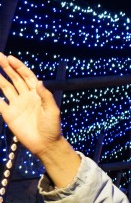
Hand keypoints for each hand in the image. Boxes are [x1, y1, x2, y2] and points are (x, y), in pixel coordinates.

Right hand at [0, 55, 78, 186]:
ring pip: (5, 87)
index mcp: (37, 94)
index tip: (10, 58)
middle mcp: (26, 96)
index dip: (19, 67)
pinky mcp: (9, 114)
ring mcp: (16, 104)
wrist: (45, 144)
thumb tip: (39, 81)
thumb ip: (46, 96)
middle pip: (15, 78)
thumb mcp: (52, 111)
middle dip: (6, 67)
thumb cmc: (52, 127)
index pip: (27, 77)